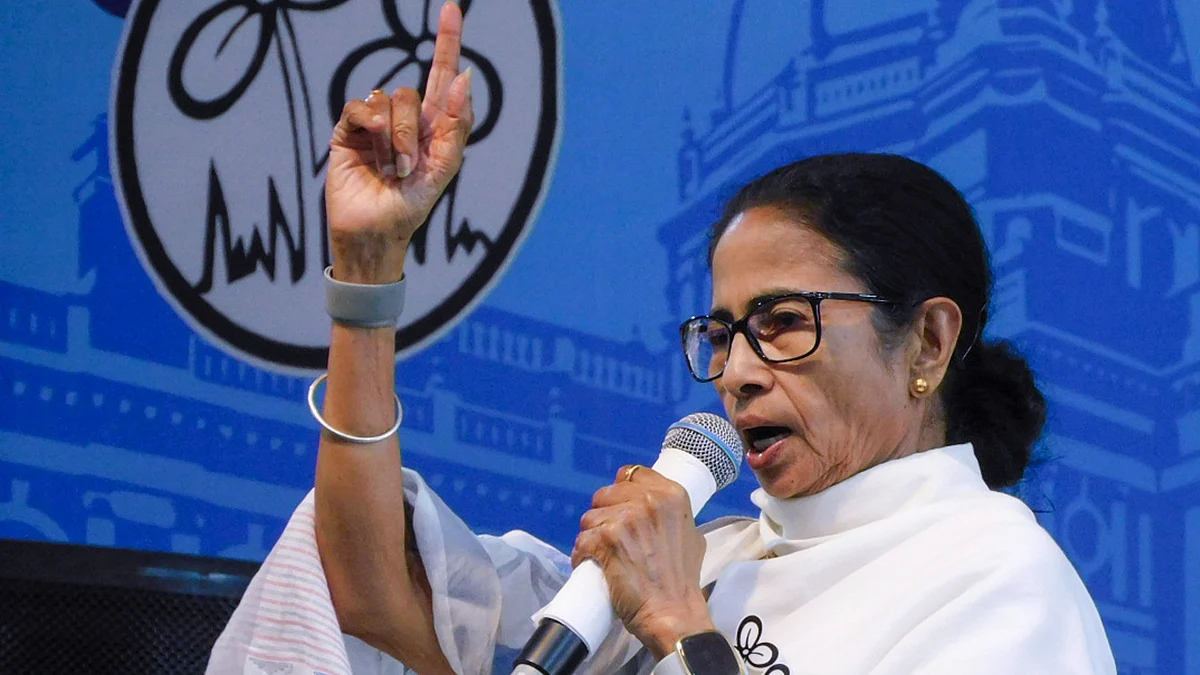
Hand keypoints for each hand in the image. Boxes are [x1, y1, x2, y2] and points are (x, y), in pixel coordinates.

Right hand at [325, 2, 473, 283]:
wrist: (375, 233)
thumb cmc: (411, 207)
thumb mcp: (443, 170)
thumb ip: (455, 125)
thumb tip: (465, 77)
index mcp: (433, 125)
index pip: (442, 74)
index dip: (447, 41)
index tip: (451, 8)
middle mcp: (404, 118)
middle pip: (413, 91)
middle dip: (414, 130)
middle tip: (408, 167)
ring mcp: (375, 122)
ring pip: (389, 98)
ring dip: (395, 137)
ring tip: (391, 169)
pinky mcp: (348, 129)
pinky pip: (361, 106)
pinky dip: (371, 128)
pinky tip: (370, 154)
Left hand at [572, 466, 715, 659]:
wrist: (673, 613)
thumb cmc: (682, 581)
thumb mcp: (690, 535)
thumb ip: (671, 514)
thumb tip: (651, 507)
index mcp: (671, 495)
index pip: (631, 474)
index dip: (620, 491)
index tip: (618, 506)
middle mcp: (649, 502)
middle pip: (605, 494)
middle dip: (603, 514)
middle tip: (609, 537)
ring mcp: (626, 520)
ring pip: (590, 518)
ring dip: (591, 536)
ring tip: (601, 554)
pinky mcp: (606, 540)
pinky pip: (581, 541)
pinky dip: (581, 554)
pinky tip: (590, 564)